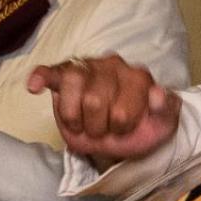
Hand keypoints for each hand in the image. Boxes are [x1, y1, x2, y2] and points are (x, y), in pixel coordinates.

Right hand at [27, 54, 180, 168]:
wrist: (124, 134)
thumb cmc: (141, 128)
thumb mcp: (162, 126)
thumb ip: (166, 110)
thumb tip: (157, 93)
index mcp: (138, 76)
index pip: (121, 110)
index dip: (120, 128)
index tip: (125, 130)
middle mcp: (112, 66)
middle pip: (93, 101)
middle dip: (98, 126)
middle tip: (105, 128)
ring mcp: (87, 69)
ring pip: (71, 88)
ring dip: (76, 118)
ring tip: (86, 122)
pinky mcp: (64, 76)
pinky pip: (51, 71)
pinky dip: (41, 76)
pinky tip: (34, 86)